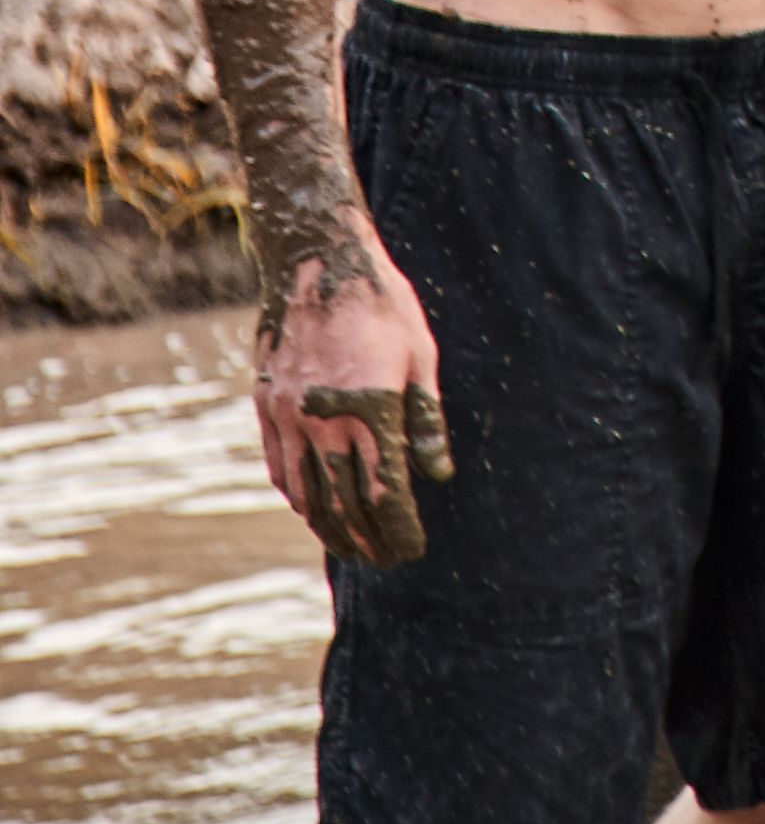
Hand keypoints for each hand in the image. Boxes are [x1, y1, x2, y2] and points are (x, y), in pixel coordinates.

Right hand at [256, 237, 453, 565]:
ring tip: (353, 548)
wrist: (316, 262)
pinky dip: (297, 496)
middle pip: (344, 502)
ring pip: (306, 492)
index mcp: (372, 408)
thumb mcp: (421, 355)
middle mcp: (324, 419)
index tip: (413, 549)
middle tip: (387, 560)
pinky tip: (312, 510)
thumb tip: (438, 474)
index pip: (385, 491)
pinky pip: (279, 466)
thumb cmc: (382, 305)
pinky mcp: (267, 405)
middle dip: (367, 539)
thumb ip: (426, 419)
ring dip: (329, 528)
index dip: (398, 528)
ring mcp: (289, 415)